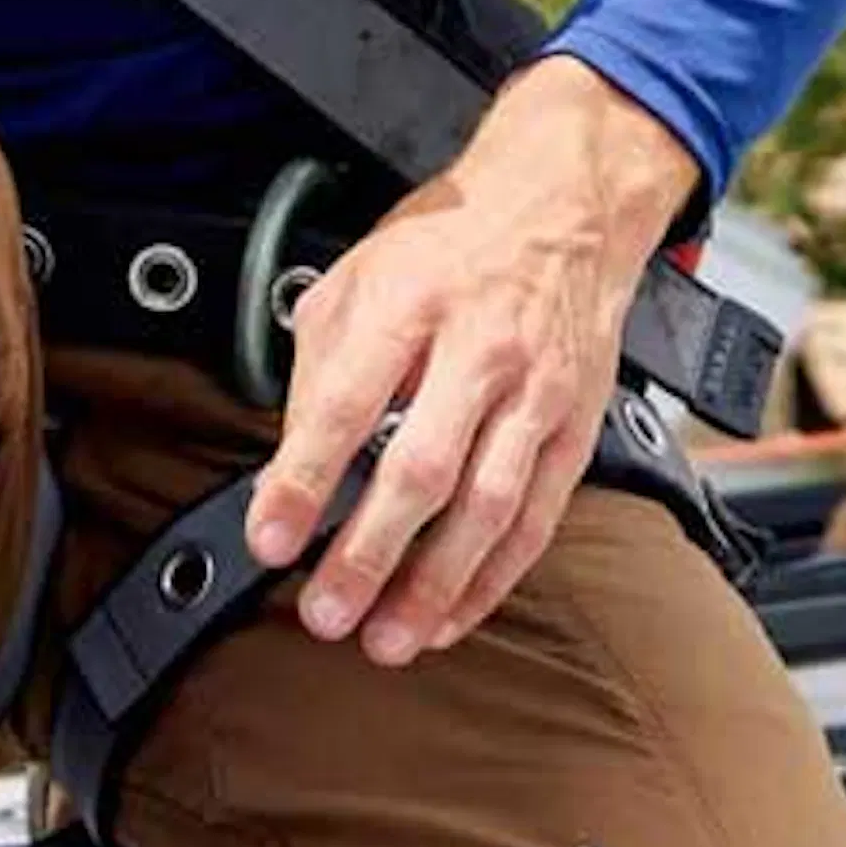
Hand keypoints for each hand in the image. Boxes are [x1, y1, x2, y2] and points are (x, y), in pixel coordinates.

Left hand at [245, 59, 694, 665]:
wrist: (564, 207)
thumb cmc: (449, 246)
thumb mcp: (359, 274)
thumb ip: (320, 364)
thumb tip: (289, 463)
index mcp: (410, 301)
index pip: (348, 402)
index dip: (305, 479)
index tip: (270, 536)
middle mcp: (479, 349)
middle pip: (422, 467)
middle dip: (368, 553)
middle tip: (325, 612)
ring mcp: (536, 392)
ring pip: (487, 508)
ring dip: (434, 586)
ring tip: (386, 638)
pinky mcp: (575, 427)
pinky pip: (536, 519)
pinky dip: (492, 580)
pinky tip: (450, 617)